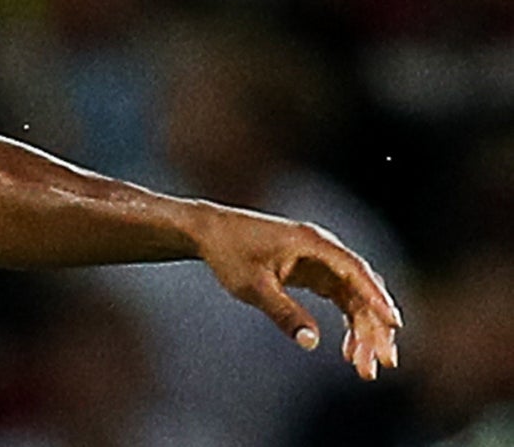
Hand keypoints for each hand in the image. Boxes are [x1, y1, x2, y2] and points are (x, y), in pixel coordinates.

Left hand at [191, 204, 400, 379]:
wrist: (208, 233)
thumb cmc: (229, 253)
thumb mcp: (253, 286)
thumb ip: (283, 312)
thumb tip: (312, 343)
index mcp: (313, 243)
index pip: (356, 271)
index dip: (376, 298)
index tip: (393, 324)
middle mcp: (324, 250)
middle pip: (362, 290)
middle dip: (374, 328)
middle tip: (384, 363)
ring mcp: (322, 262)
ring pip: (356, 300)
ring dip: (364, 332)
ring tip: (366, 369)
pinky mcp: (315, 273)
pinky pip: (342, 301)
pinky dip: (348, 326)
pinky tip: (349, 353)